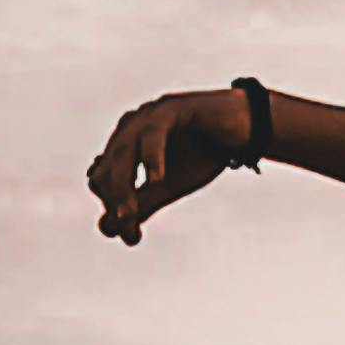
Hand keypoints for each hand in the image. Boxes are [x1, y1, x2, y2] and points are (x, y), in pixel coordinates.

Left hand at [86, 86, 250, 243]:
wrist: (242, 124)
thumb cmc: (203, 153)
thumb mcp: (170, 186)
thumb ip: (141, 204)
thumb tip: (110, 229)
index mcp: (125, 147)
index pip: (102, 180)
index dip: (111, 208)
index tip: (133, 237)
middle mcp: (130, 129)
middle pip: (106, 168)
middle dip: (113, 199)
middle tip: (127, 224)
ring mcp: (148, 116)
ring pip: (123, 151)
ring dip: (122, 185)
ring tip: (129, 213)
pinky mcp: (171, 107)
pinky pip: (152, 133)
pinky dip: (151, 158)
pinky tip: (156, 179)